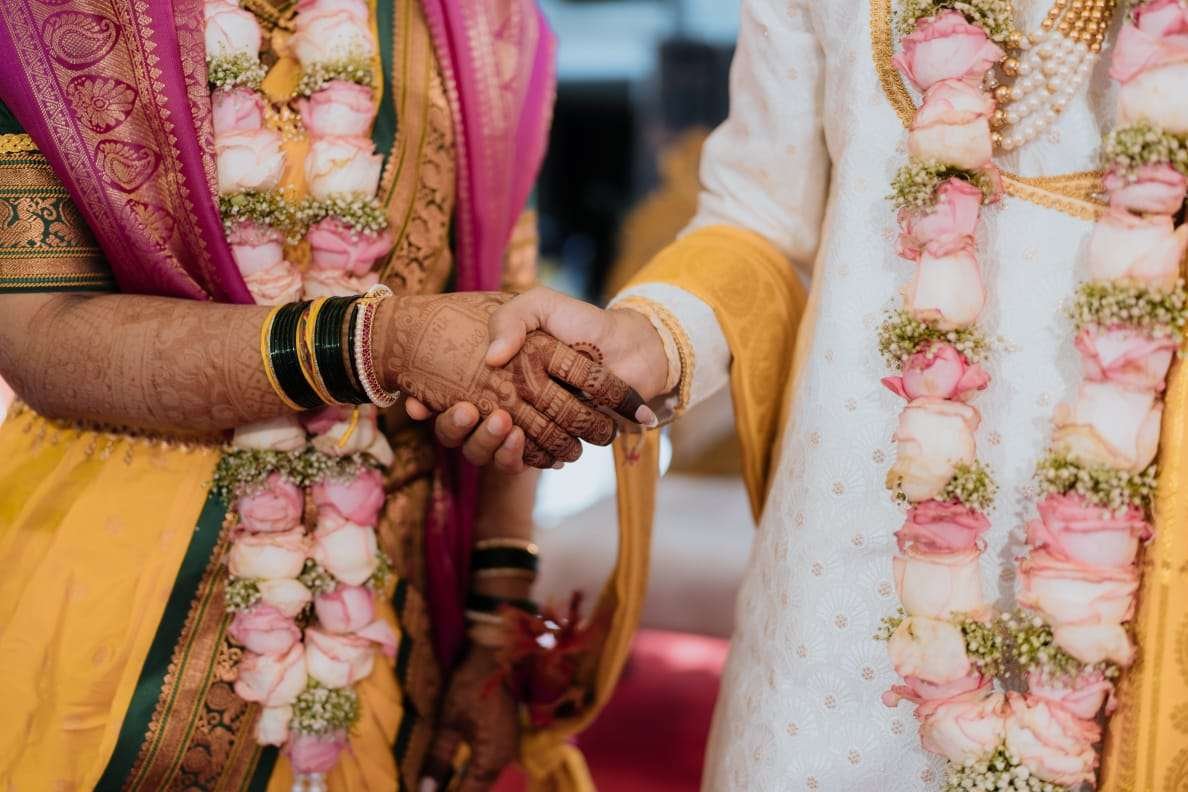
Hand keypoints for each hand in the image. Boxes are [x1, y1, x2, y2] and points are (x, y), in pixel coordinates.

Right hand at [375, 292, 643, 467]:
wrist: (632, 349)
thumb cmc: (582, 324)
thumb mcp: (542, 305)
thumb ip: (513, 319)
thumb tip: (491, 357)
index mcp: (489, 375)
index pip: (442, 397)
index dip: (423, 406)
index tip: (418, 405)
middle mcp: (499, 405)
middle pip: (459, 435)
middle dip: (458, 430)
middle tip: (475, 412)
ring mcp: (525, 428)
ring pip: (488, 455)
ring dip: (493, 448)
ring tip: (510, 428)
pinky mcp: (551, 445)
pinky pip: (528, 463)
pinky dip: (528, 458)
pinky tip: (538, 448)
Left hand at [420, 645, 517, 791]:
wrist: (494, 657)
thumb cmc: (469, 687)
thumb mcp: (448, 723)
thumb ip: (438, 759)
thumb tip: (425, 790)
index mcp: (491, 758)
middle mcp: (505, 758)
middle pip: (479, 787)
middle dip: (457, 791)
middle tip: (432, 790)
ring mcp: (510, 748)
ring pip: (485, 778)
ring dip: (466, 784)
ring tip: (443, 785)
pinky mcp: (508, 738)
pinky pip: (491, 765)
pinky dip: (475, 772)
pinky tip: (459, 772)